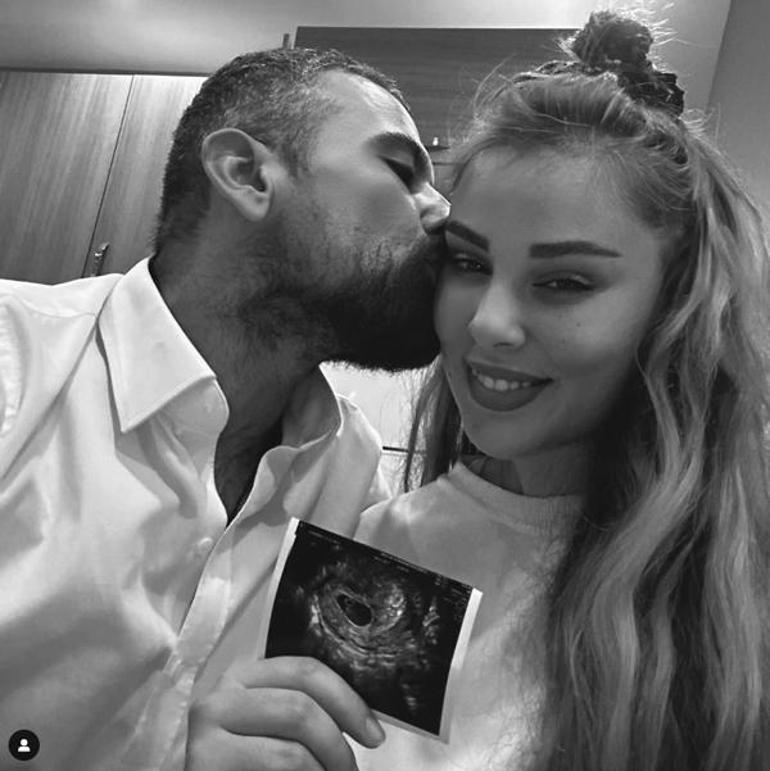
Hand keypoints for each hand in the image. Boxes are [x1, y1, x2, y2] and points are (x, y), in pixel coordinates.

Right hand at [185, 656, 385, 770]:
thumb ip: (299, 712)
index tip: (374, 733)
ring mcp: (208, 730)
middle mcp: (221, 695)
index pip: (306, 670)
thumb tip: (362, 721)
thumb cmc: (241, 765)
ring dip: (326, 768)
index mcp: (243, 677)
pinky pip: (279, 766)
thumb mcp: (268, 728)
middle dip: (340, 743)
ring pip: (293, 743)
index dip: (348, 700)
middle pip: (303, 705)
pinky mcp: (206, 763)